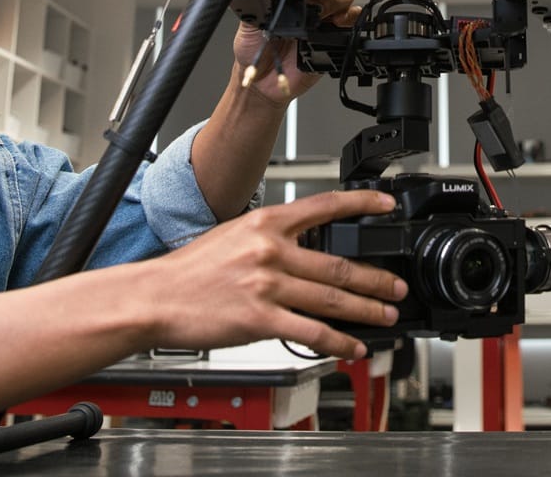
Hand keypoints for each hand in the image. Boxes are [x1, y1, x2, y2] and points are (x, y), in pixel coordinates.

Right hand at [133, 188, 406, 359]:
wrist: (154, 298)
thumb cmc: (188, 272)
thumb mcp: (232, 236)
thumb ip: (270, 239)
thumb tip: (303, 248)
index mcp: (265, 222)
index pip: (324, 207)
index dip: (361, 203)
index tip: (386, 204)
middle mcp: (270, 250)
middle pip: (337, 263)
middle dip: (374, 278)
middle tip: (396, 285)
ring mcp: (266, 284)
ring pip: (331, 298)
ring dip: (365, 310)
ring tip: (385, 314)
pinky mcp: (260, 319)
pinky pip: (310, 332)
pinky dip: (337, 343)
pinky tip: (352, 347)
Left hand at [234, 0, 359, 102]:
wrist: (263, 83)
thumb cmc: (254, 52)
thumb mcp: (249, 23)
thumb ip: (259, 1)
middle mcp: (308, 2)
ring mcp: (323, 17)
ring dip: (334, 0)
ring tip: (320, 14)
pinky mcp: (335, 35)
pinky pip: (353, 18)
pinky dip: (350, 16)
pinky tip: (337, 22)